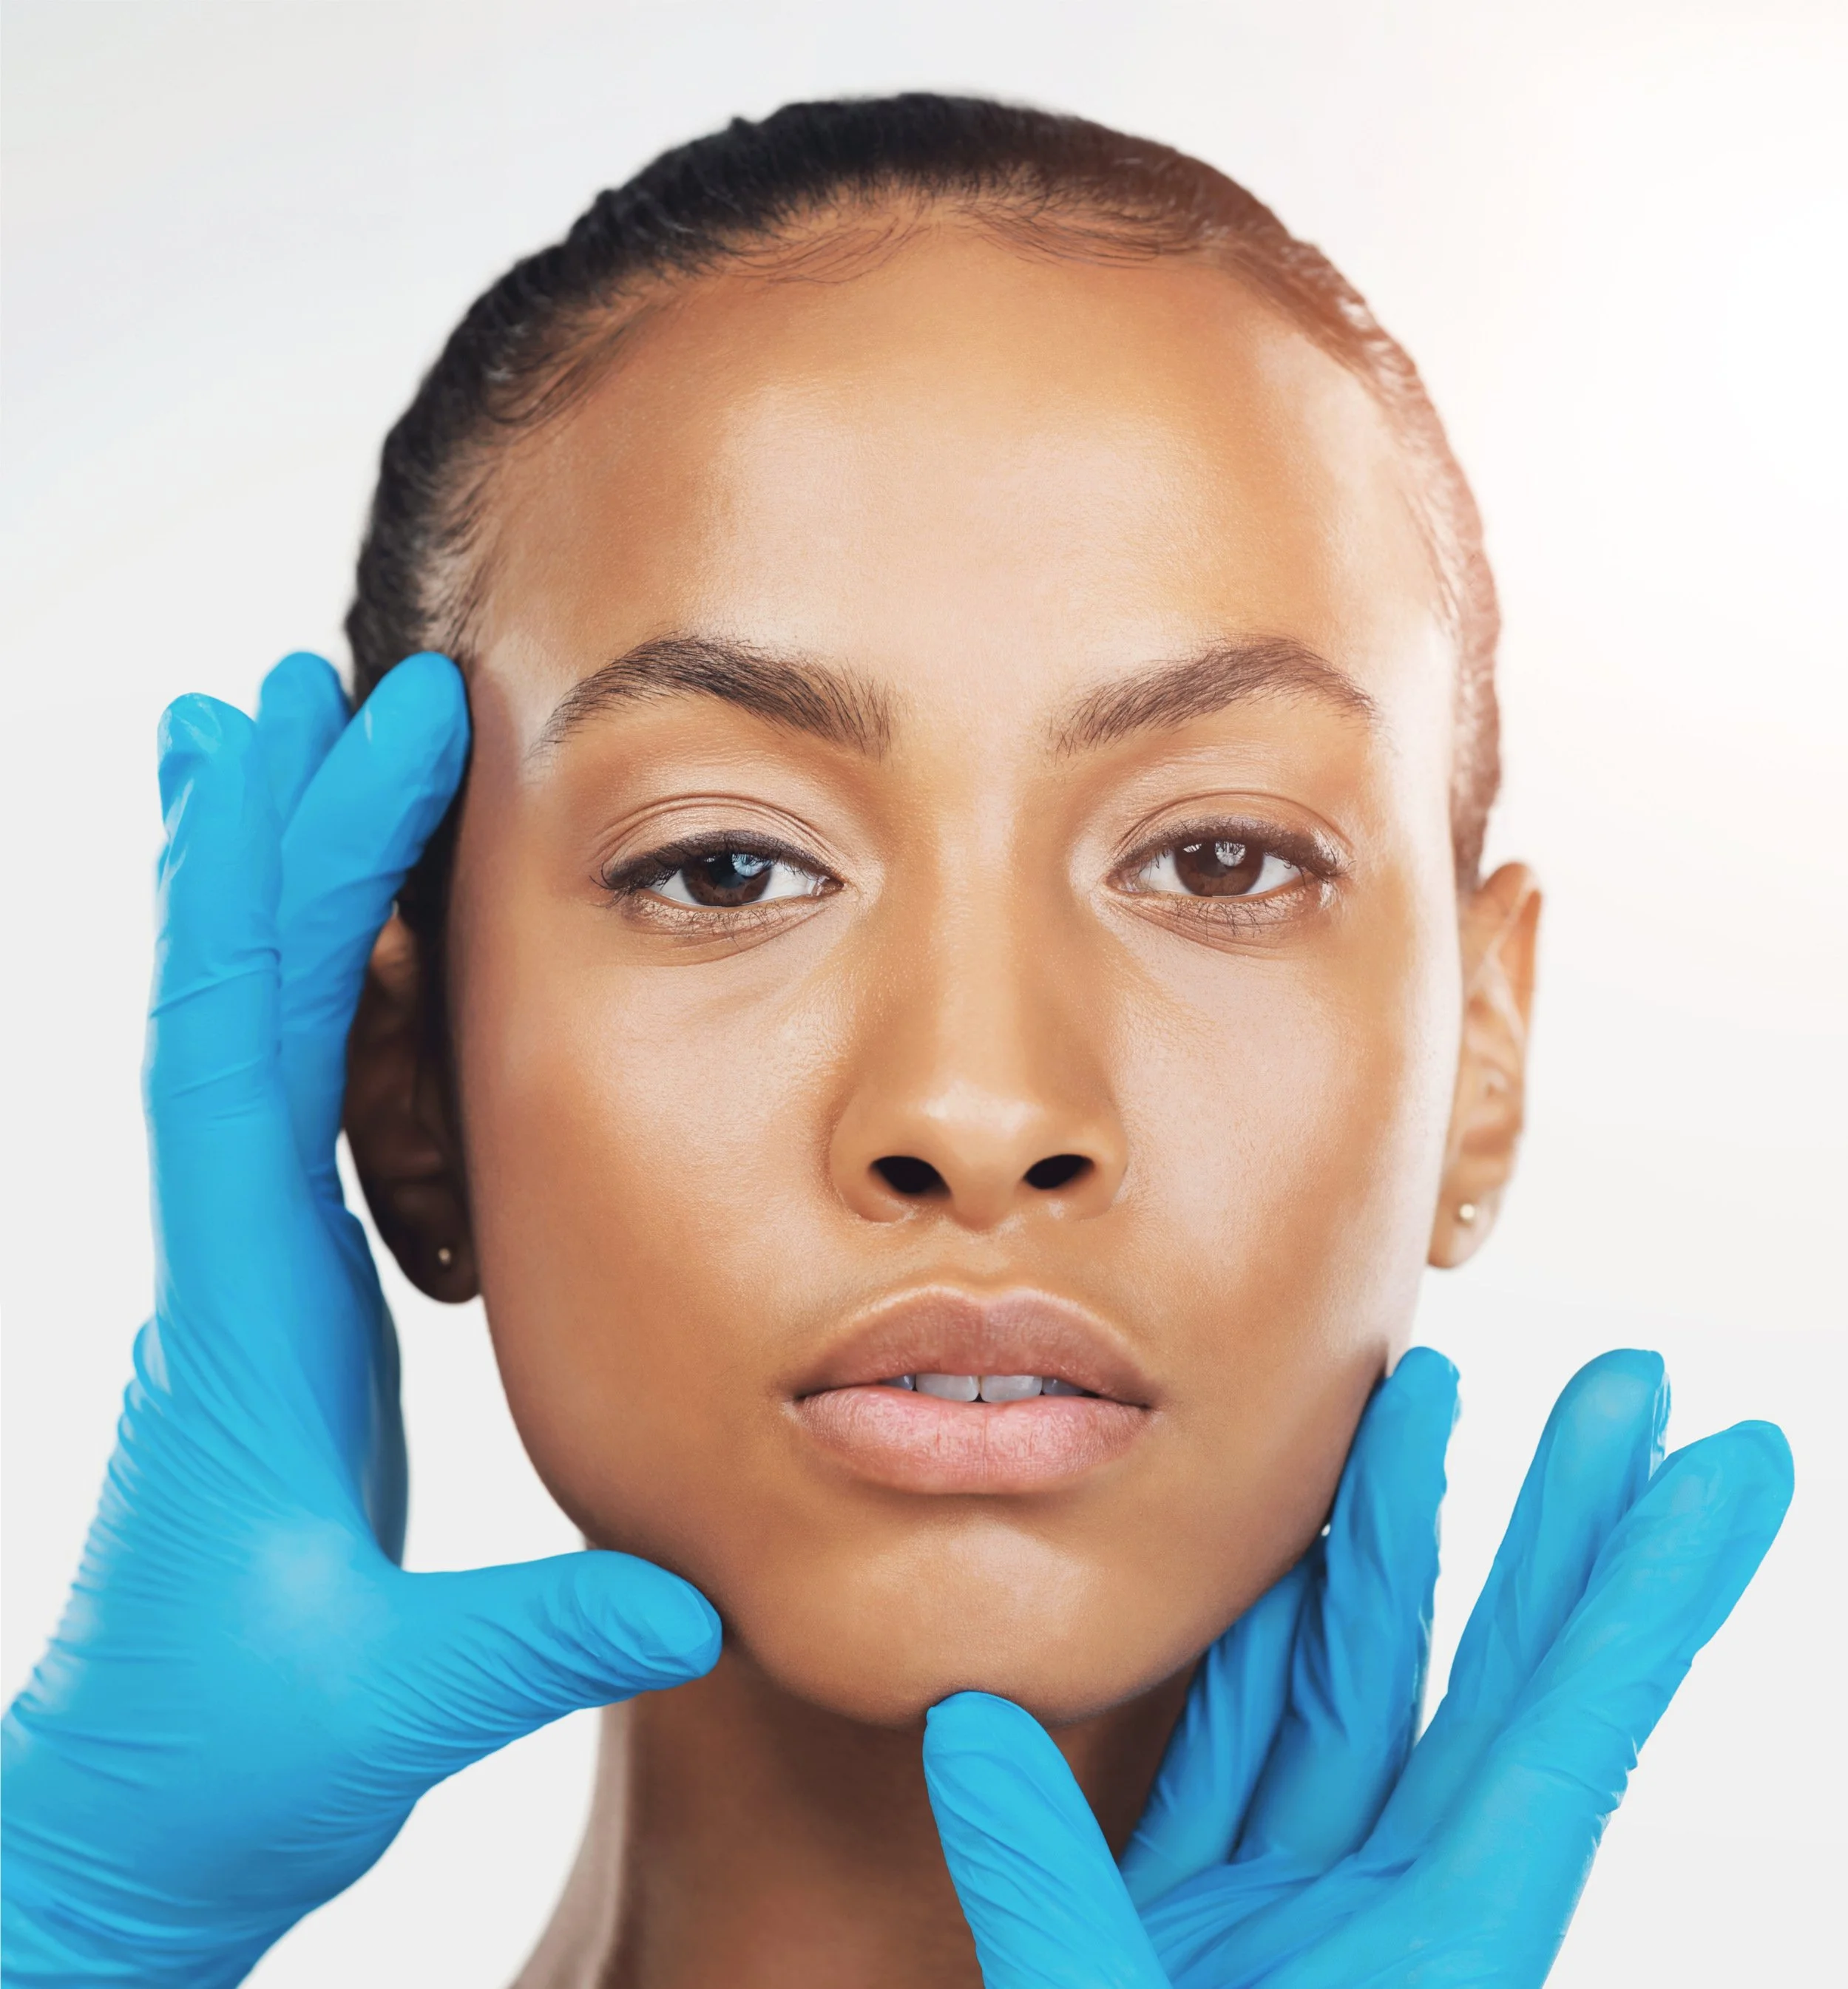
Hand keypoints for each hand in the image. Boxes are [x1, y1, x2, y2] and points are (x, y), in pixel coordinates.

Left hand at [2, 655, 720, 1986]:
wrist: (127, 1814)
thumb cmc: (233, 1757)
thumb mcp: (391, 1706)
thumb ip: (536, 1638)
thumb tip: (700, 1591)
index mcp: (246, 1319)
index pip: (255, 1051)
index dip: (306, 875)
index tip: (372, 732)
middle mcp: (218, 1268)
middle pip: (220, 1003)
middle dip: (261, 829)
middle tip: (290, 678)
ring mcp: (233, 1280)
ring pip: (219, 1039)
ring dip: (241, 882)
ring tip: (244, 742)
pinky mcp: (267, 1305)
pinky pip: (253, 1104)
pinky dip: (272, 984)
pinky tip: (299, 937)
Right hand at [924, 1347, 1791, 1986]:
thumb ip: (1057, 1913)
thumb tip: (975, 1733)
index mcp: (1430, 1965)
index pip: (1561, 1739)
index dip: (1645, 1596)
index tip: (1732, 1469)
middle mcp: (1386, 1922)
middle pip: (1490, 1686)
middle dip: (1558, 1529)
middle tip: (1630, 1392)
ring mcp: (1301, 1914)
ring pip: (1373, 1695)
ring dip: (1410, 1554)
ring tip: (1445, 1407)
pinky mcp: (1215, 1923)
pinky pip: (1261, 1755)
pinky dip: (1278, 1650)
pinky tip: (1296, 1561)